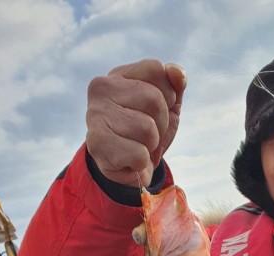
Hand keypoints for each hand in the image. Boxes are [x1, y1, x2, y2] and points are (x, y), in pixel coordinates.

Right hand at [86, 59, 186, 186]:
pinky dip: (141, 162)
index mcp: (119, 75)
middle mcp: (102, 89)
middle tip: (146, 134)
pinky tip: (128, 159)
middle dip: (161, 123)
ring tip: (137, 145)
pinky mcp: (96, 143)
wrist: (129, 167)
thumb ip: (174, 85)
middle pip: (154, 99)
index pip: (156, 69)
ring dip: (150, 144)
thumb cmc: (146, 132)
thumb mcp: (167, 106)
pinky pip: (139, 154)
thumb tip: (177, 72)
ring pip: (147, 129)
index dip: (168, 95)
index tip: (155, 111)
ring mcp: (95, 114)